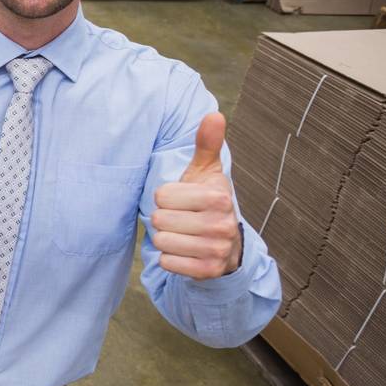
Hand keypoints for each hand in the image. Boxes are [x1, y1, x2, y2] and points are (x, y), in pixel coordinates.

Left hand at [151, 113, 242, 280]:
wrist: (227, 243)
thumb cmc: (207, 201)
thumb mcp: (207, 172)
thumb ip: (207, 144)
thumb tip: (214, 114)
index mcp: (218, 197)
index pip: (161, 195)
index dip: (165, 197)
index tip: (181, 200)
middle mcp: (221, 224)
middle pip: (158, 219)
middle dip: (164, 218)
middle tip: (181, 218)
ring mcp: (216, 250)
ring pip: (161, 241)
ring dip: (165, 238)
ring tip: (183, 234)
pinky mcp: (208, 271)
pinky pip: (168, 262)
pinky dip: (170, 257)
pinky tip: (185, 251)